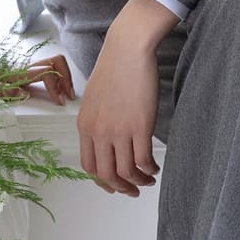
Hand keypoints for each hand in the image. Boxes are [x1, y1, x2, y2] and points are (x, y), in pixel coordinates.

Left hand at [0, 53, 74, 104]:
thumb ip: (6, 91)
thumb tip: (24, 94)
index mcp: (20, 71)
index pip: (46, 73)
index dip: (55, 87)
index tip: (59, 101)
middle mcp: (28, 65)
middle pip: (57, 62)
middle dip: (66, 79)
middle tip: (68, 96)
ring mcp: (31, 64)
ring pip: (57, 61)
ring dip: (65, 76)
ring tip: (66, 92)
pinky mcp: (32, 66)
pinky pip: (52, 65)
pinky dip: (60, 75)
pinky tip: (58, 88)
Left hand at [75, 28, 159, 195]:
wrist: (127, 49)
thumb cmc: (115, 68)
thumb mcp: (95, 99)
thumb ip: (97, 121)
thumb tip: (107, 141)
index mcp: (84, 125)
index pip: (89, 166)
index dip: (102, 182)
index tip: (114, 186)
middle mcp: (98, 132)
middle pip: (106, 175)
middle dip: (121, 188)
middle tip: (133, 191)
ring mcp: (118, 130)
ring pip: (126, 172)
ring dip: (138, 182)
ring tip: (148, 179)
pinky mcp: (139, 127)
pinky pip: (143, 161)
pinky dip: (150, 170)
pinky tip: (155, 168)